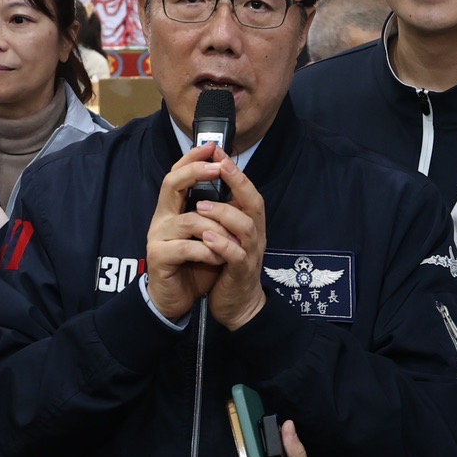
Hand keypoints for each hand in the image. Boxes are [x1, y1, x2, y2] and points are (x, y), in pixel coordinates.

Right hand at [144, 145, 228, 322]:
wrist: (175, 301)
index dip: (192, 158)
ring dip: (218, 228)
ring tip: (233, 241)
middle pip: (171, 182)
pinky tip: (220, 258)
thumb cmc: (193, 265)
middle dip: (196, 172)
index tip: (212, 146)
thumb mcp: (207, 235)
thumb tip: (233, 185)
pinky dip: (210, 251)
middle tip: (218, 168)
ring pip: (191, 220)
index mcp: (172, 209)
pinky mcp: (159, 257)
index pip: (177, 174)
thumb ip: (213, 212)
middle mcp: (162, 217)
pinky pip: (188, 247)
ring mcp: (158, 236)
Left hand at [196, 156, 268, 329]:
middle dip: (237, 182)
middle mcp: (255, 235)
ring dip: (223, 213)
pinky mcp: (242, 273)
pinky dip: (221, 244)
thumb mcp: (227, 234)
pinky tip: (205, 237)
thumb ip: (223, 213)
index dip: (235, 171)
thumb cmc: (228, 265)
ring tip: (200, 205)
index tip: (218, 150)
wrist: (237, 306)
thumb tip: (207, 183)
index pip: (248, 191)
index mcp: (251, 223)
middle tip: (218, 166)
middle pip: (254, 203)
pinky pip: (236, 255)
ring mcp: (251, 254)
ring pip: (245, 227)